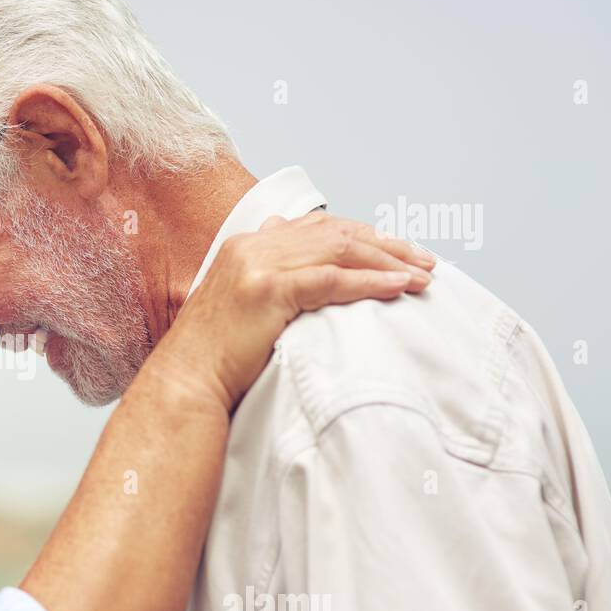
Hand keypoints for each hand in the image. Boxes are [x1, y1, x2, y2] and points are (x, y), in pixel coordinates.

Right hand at [154, 211, 434, 411]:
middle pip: (335, 234)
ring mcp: (257, 265)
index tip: (396, 251)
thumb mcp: (241, 306)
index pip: (317, 228)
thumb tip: (305, 281)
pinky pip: (331, 280)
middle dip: (386, 245)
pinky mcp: (267, 290)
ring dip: (387, 262)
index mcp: (245, 245)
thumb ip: (268, 281)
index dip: (363, 236)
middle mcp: (251, 246)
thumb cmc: (215, 357)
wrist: (185, 382)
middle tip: (425, 260)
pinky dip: (369, 281)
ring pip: (338, 251)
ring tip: (422, 275)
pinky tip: (397, 286)